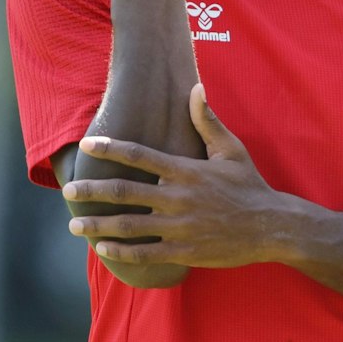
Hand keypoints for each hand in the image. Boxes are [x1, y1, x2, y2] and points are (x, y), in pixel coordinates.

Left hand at [62, 85, 306, 268]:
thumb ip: (208, 121)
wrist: (272, 227)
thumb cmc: (250, 186)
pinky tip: (102, 249)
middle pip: (126, 192)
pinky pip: (146, 253)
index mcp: (187, 171)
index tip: (87, 144)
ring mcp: (180, 226)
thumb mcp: (232, 150)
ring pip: (129, 226)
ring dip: (98, 224)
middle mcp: (178, 198)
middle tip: (70, 190)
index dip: (111, 147)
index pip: (140, 155)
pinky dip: (121, 252)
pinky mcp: (184, 251)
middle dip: (93, 191)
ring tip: (75, 223)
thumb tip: (196, 88)